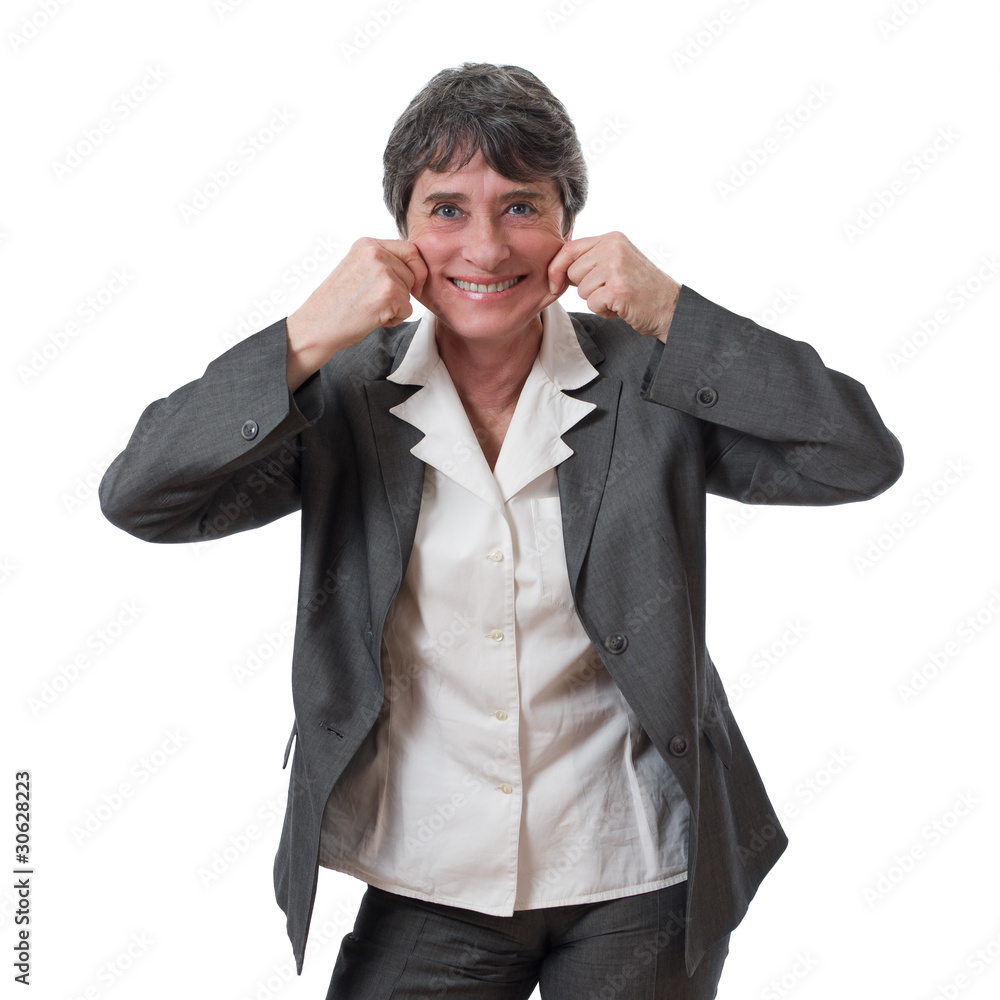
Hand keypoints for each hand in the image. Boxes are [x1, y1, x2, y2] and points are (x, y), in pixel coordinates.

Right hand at [286, 238, 427, 388]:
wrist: (317, 325)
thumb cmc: (336, 303)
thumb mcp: (357, 268)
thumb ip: (382, 262)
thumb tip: (414, 266)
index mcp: (367, 244)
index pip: (410, 249)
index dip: (416, 269)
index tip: (409, 286)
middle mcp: (375, 253)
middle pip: (415, 271)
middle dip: (405, 290)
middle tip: (379, 301)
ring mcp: (382, 272)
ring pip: (411, 292)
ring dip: (397, 306)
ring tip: (370, 309)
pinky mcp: (388, 293)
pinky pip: (407, 310)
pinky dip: (394, 319)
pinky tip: (372, 318)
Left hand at [546, 232, 680, 341]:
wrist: (670, 308)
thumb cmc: (641, 290)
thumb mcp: (617, 263)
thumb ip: (591, 260)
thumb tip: (557, 267)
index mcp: (612, 239)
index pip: (569, 248)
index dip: (556, 268)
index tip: (554, 284)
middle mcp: (614, 248)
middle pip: (573, 271)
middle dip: (585, 288)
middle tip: (608, 291)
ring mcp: (617, 267)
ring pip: (582, 290)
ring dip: (596, 300)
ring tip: (617, 298)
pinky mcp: (618, 288)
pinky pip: (592, 303)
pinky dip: (603, 311)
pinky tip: (620, 307)